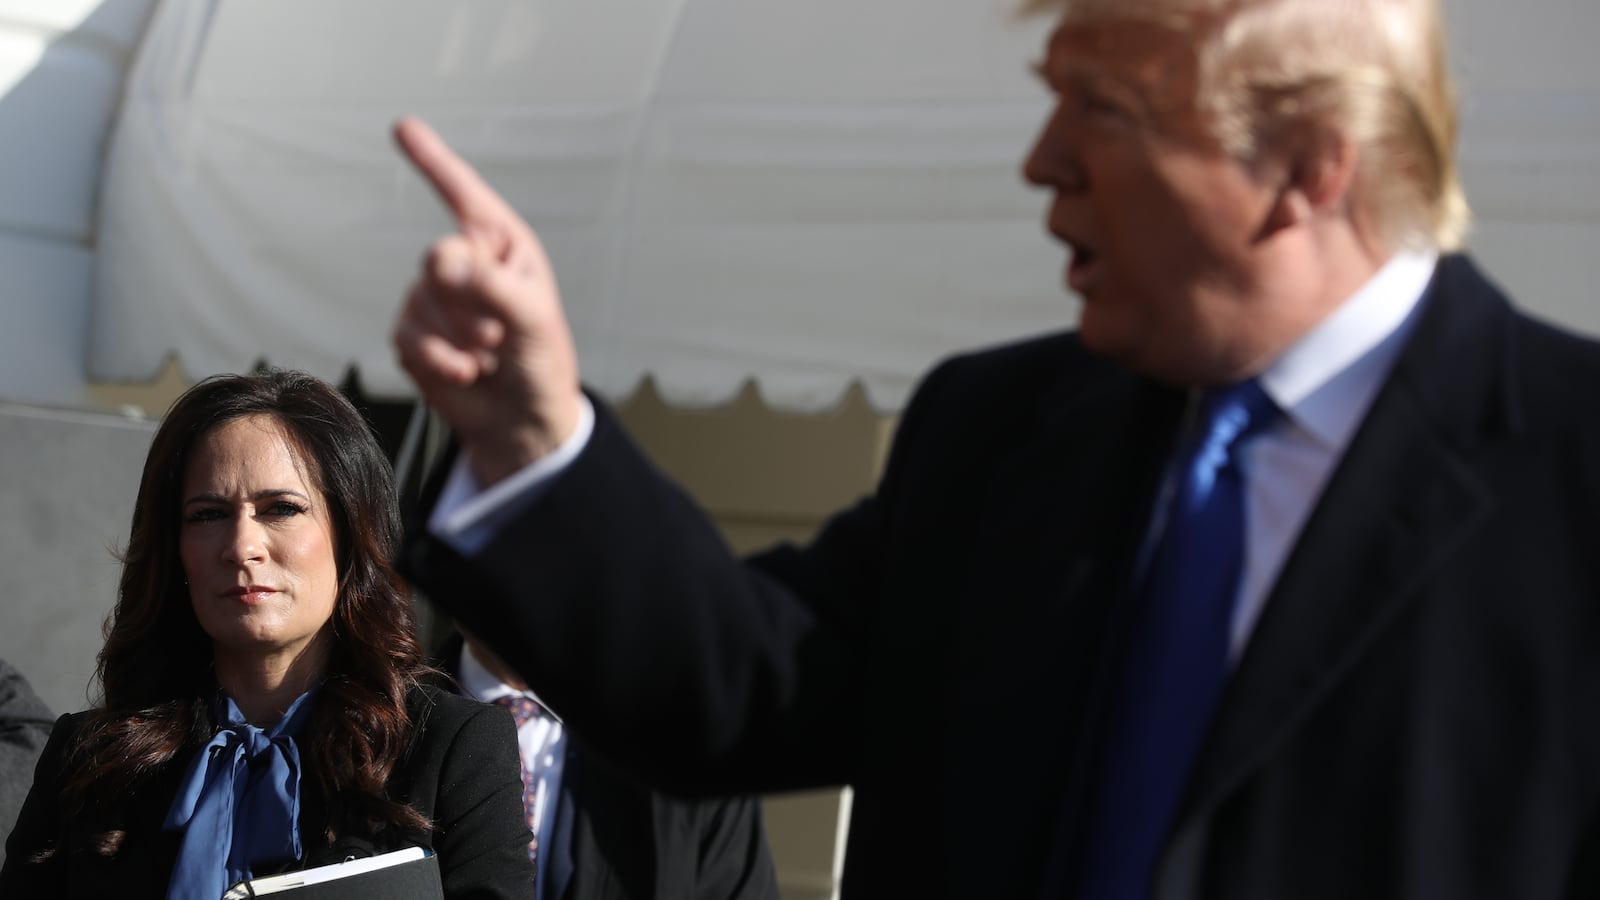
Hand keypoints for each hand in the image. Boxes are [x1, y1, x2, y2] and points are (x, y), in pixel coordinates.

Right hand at [392, 116, 582, 486]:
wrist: (522, 422)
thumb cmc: (540, 363)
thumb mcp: (532, 321)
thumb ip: (492, 287)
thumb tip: (440, 260)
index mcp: (501, 246)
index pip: (463, 194)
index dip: (432, 160)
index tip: (403, 126)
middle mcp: (466, 263)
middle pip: (438, 261)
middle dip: (468, 306)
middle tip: (499, 337)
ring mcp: (435, 298)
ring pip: (421, 303)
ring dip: (457, 340)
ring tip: (488, 357)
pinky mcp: (414, 335)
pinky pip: (407, 337)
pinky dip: (437, 361)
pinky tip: (465, 374)